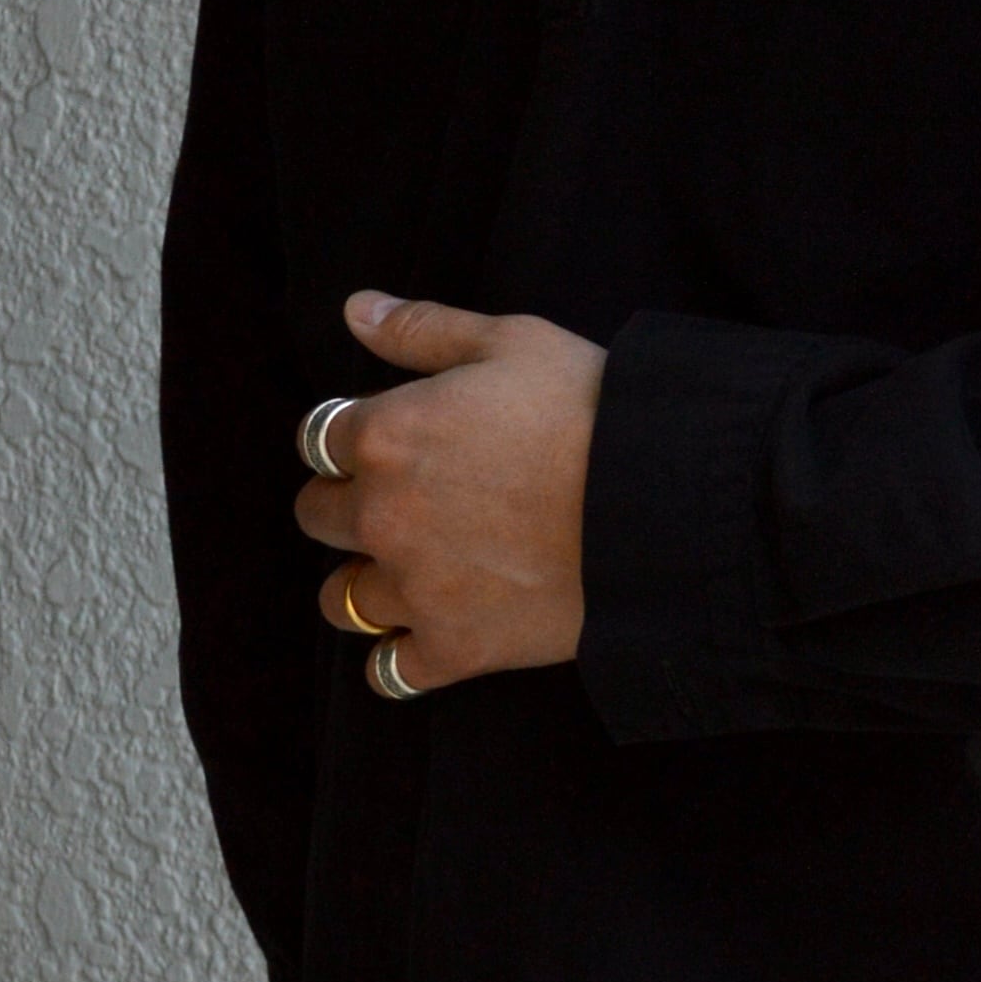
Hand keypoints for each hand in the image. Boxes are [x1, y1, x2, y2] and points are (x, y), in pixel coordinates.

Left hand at [295, 290, 605, 692]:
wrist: (662, 503)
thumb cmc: (593, 410)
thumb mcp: (512, 341)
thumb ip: (423, 328)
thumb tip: (355, 310)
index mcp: (386, 433)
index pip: (320, 438)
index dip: (354, 439)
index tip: (392, 444)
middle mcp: (383, 514)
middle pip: (318, 516)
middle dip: (349, 506)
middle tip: (406, 503)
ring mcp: (414, 589)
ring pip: (340, 600)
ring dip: (364, 585)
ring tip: (410, 573)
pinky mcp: (454, 648)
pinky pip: (390, 671)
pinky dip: (400, 659)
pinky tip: (426, 639)